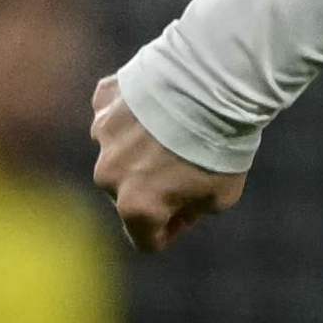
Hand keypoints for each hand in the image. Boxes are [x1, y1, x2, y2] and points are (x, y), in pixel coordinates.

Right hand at [90, 78, 246, 253]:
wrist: (211, 83)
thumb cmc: (221, 145)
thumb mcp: (221, 197)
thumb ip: (191, 212)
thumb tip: (177, 209)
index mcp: (135, 206)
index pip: (145, 239)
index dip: (168, 232)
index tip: (186, 215)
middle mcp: (109, 175)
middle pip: (127, 194)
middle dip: (150, 189)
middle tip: (185, 168)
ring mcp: (101, 135)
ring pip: (118, 153)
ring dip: (139, 150)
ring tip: (175, 131)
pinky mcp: (103, 101)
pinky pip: (115, 115)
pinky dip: (132, 114)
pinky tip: (158, 105)